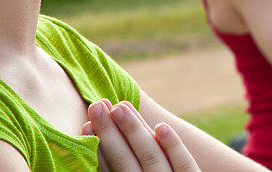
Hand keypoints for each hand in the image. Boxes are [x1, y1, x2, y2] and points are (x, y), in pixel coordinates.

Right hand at [84, 99, 200, 171]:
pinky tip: (161, 127)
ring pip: (152, 158)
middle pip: (126, 163)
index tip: (86, 125)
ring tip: (120, 107)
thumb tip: (102, 143)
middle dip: (109, 133)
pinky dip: (174, 146)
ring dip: (135, 131)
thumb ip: (124, 169)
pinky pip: (185, 166)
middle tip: (96, 106)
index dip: (98, 149)